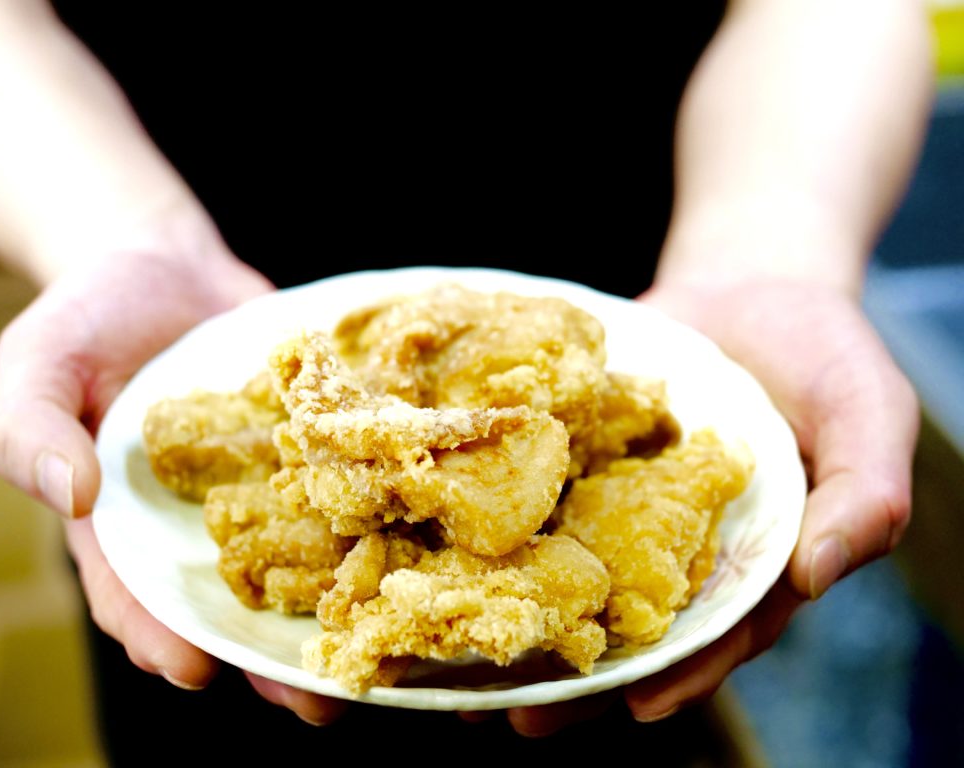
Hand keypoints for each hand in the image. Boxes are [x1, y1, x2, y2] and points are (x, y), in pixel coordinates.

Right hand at [0, 244, 347, 724]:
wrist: (167, 263)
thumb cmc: (91, 314)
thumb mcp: (40, 362)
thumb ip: (31, 429)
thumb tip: (70, 494)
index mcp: (126, 524)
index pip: (135, 596)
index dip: (161, 636)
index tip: (194, 665)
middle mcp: (202, 521)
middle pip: (233, 605)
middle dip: (269, 656)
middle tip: (316, 699)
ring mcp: (265, 487)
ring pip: (302, 563)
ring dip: (339, 610)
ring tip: (379, 655)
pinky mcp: (316, 448)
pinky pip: (346, 488)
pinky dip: (377, 518)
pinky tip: (418, 547)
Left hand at [501, 276, 917, 734]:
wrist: (747, 287)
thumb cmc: (820, 352)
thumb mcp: (866, 410)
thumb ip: (864, 492)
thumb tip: (819, 572)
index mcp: (747, 559)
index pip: (717, 634)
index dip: (682, 673)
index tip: (638, 706)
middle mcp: (675, 547)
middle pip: (626, 627)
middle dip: (576, 676)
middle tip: (517, 716)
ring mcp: (618, 507)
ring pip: (568, 578)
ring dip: (519, 620)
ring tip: (459, 668)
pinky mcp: (575, 463)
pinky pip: (535, 502)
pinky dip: (494, 529)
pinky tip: (440, 552)